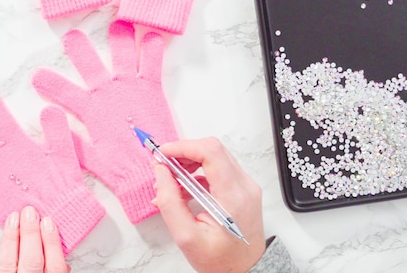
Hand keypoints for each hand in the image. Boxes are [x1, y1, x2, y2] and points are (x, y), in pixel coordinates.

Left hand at [0, 206, 69, 272]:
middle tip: (30, 212)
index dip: (52, 242)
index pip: (54, 265)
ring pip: (9, 263)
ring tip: (14, 217)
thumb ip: (57, 269)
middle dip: (31, 234)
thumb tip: (61, 250)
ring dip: (11, 237)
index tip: (48, 222)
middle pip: (32, 261)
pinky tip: (5, 236)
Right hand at [152, 138, 265, 272]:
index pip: (210, 152)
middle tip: (163, 167)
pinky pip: (218, 168)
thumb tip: (160, 171)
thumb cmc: (221, 260)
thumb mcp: (186, 237)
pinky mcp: (242, 188)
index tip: (163, 153)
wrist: (245, 270)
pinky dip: (197, 173)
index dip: (183, 147)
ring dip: (189, 163)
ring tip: (171, 183)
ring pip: (215, 156)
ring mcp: (246, 186)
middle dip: (183, 154)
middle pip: (212, 150)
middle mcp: (244, 186)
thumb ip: (169, 201)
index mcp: (233, 196)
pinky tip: (184, 189)